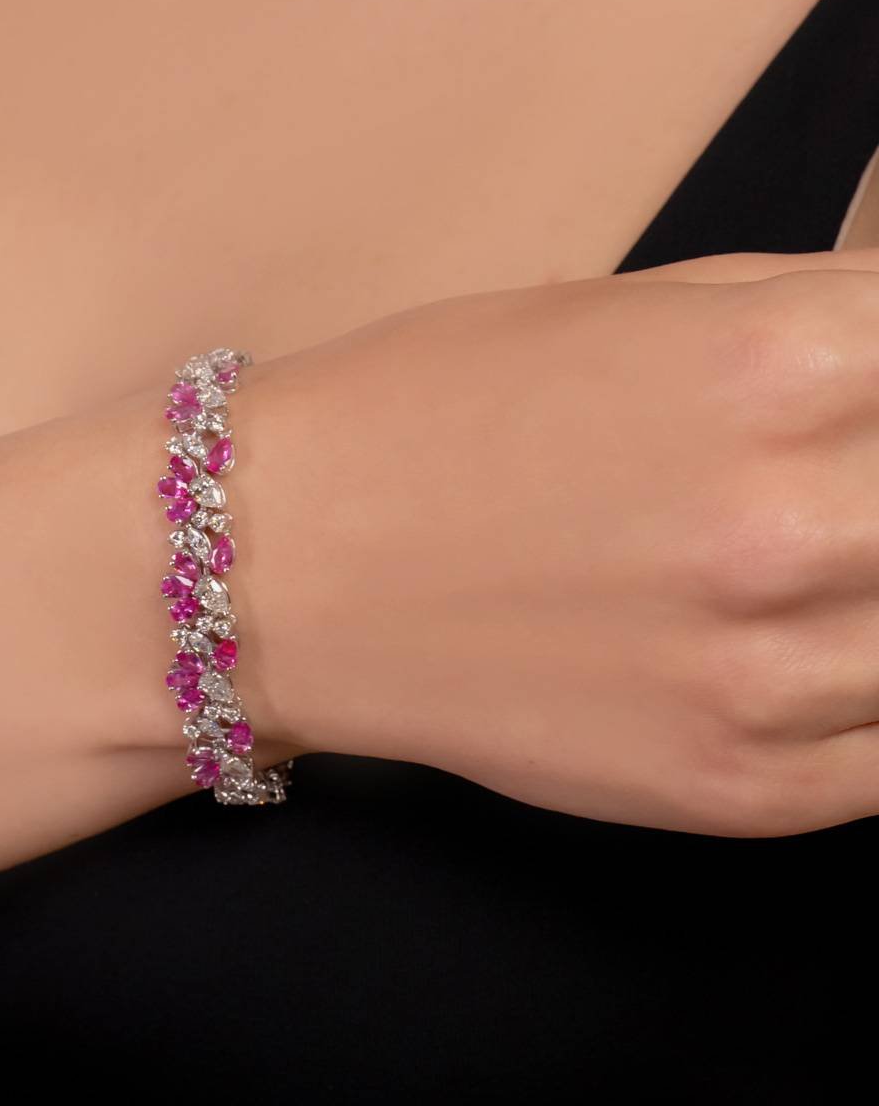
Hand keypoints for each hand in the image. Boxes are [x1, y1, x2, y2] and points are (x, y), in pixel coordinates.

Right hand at [235, 247, 878, 836]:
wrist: (287, 568)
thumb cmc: (428, 412)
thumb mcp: (623, 312)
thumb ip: (809, 317)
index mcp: (781, 366)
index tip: (859, 411)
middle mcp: (798, 524)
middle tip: (824, 495)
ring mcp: (775, 677)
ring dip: (876, 590)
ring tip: (794, 565)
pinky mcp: (746, 793)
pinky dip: (873, 697)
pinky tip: (806, 655)